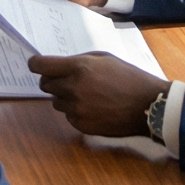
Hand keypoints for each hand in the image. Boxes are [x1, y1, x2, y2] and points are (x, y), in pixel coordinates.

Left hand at [28, 53, 166, 138]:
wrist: (148, 105)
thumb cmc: (128, 77)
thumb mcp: (103, 59)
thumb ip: (78, 61)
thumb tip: (58, 66)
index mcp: (78, 68)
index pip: (40, 66)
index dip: (36, 64)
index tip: (36, 65)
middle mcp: (73, 89)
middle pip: (45, 84)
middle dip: (52, 80)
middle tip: (65, 79)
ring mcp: (76, 109)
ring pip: (56, 101)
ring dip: (64, 97)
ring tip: (86, 94)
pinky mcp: (81, 125)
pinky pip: (68, 116)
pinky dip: (75, 111)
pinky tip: (93, 107)